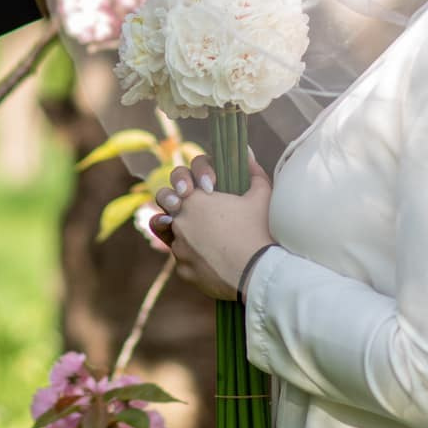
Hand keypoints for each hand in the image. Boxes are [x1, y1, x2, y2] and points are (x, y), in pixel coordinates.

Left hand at [148, 152, 274, 302]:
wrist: (259, 273)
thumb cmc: (261, 230)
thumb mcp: (262, 195)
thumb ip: (252, 170)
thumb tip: (247, 153)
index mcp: (194, 199)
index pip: (179, 177)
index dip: (191, 179)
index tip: (208, 188)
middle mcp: (180, 221)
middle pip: (165, 201)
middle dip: (174, 199)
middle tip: (192, 206)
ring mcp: (179, 247)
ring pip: (172, 233)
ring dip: (185, 230)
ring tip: (205, 235)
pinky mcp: (183, 270)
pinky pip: (183, 259)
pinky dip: (194, 256)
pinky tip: (213, 258)